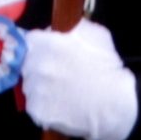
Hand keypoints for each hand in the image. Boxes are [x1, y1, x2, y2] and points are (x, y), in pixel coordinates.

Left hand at [15, 19, 137, 139]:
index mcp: (44, 44)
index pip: (30, 41)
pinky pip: (35, 106)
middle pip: (27, 64)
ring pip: (30, 86)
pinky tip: (61, 106)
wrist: (113, 102)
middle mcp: (33, 65)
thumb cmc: (106, 66)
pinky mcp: (36, 111)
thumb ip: (71, 28)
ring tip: (61, 92)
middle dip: (39, 67)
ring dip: (41, 87)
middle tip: (58, 74)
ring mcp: (33, 89)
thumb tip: (58, 31)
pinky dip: (45, 107)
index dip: (40, 46)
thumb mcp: (94, 34)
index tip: (48, 52)